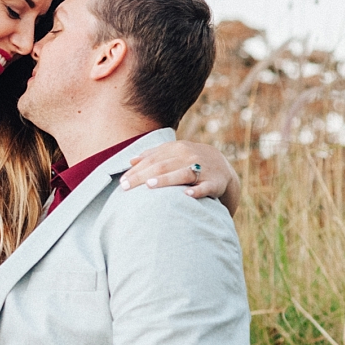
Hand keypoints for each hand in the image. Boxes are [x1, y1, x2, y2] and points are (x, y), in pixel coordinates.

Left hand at [120, 140, 239, 213]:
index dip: (136, 170)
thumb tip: (130, 161)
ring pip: (182, 174)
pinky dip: (197, 191)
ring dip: (166, 179)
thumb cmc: (189, 162)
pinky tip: (187, 196)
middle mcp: (188, 156)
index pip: (151, 159)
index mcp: (176, 149)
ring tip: (150, 185)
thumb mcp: (173, 154)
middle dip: (142, 176)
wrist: (223, 167)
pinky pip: (205, 187)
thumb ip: (153, 156)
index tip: (122, 182)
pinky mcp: (214, 183)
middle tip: (127, 187)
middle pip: (162, 166)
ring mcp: (202, 169)